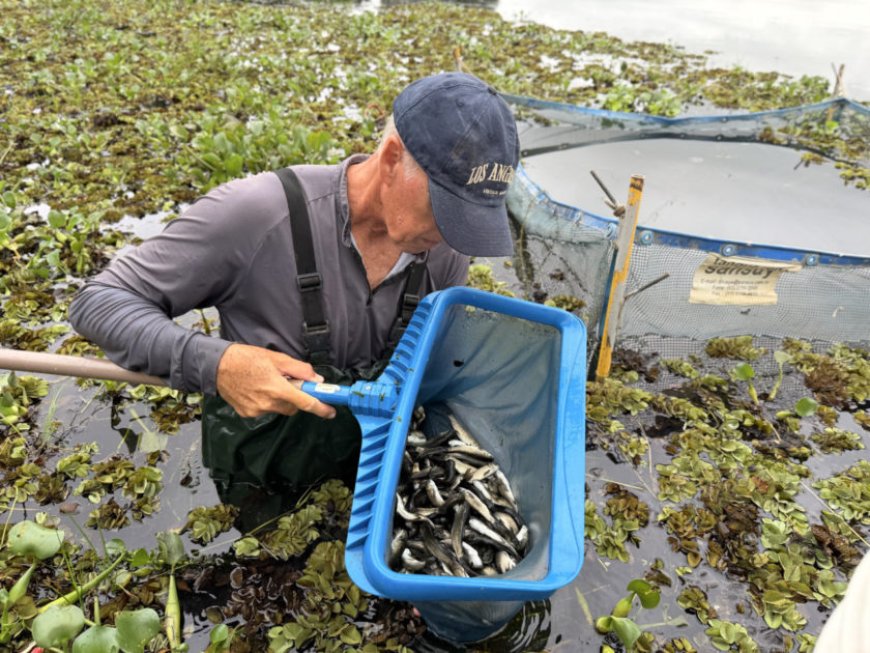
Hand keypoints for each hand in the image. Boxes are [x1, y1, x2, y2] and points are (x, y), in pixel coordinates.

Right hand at [215, 343, 336, 418]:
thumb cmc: (247, 358)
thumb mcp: (277, 358)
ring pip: (279, 409)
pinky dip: (267, 402)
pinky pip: (265, 410)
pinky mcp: (247, 414)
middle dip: (296, 398)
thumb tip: (316, 379)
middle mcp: (268, 403)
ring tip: (268, 383)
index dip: (321, 408)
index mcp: (277, 388)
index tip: (331, 412)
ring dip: (280, 399)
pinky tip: (257, 389)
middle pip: (293, 407)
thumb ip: (300, 369)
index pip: (305, 403)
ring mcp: (257, 410)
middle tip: (288, 383)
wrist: (217, 366)